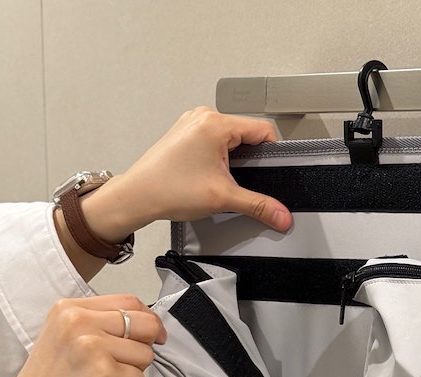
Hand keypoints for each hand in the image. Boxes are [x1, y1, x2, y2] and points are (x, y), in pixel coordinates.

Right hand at [0, 295, 165, 376]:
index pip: (127, 301)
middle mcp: (80, 322)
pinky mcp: (106, 373)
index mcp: (70, 309)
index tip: (152, 334)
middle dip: (148, 344)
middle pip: (145, 323)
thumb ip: (98, 325)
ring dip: (132, 372)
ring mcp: (93, 347)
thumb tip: (143, 325)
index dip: (148, 318)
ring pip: (145, 353)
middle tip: (130, 362)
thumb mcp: (65, 338)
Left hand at [80, 108, 292, 241]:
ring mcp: (193, 123)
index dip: (274, 152)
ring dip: (234, 159)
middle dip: (252, 159)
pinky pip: (214, 140)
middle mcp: (204, 116)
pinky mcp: (186, 133)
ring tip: (223, 179)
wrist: (137, 196)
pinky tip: (211, 175)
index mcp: (216, 123)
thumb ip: (259, 206)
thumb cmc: (169, 190)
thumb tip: (282, 215)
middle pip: (247, 133)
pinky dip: (220, 157)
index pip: (263, 129)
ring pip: (231, 137)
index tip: (275, 171)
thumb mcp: (223, 199)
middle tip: (243, 181)